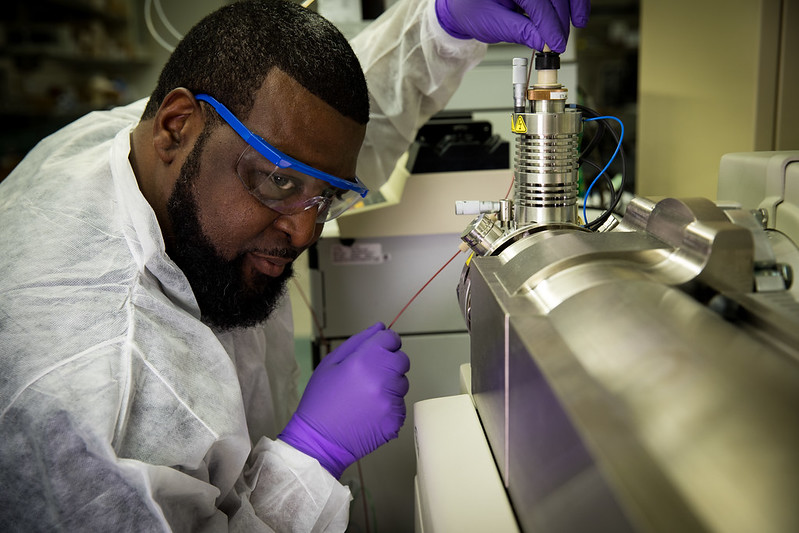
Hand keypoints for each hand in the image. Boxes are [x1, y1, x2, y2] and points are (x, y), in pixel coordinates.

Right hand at [279, 322, 409, 478]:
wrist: (319, 440)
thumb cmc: (321, 401)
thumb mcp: (331, 364)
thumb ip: (358, 341)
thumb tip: (380, 327)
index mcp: (364, 361)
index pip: (392, 339)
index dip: (385, 343)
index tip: (378, 350)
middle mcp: (382, 379)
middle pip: (402, 360)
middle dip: (389, 363)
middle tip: (368, 376)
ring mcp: (391, 401)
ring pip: (402, 383)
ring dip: (390, 385)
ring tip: (365, 396)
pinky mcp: (395, 420)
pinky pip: (400, 405)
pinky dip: (389, 406)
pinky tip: (369, 412)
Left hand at [435, 0, 589, 52]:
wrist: (463, 2)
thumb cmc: (471, 8)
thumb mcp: (491, 23)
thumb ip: (519, 31)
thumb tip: (543, 42)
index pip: (536, 2)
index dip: (550, 25)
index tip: (556, 45)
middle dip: (560, 19)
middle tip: (560, 43)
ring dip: (573, 5)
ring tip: (577, 24)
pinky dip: (570, 0)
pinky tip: (575, 13)